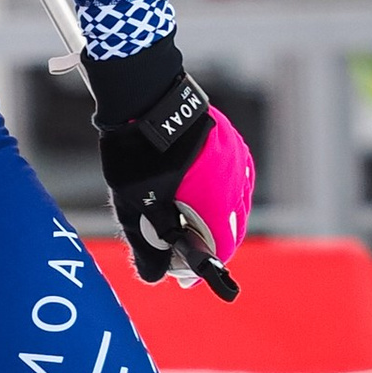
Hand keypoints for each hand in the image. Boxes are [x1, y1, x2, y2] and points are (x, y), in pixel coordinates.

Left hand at [84, 40, 253, 301]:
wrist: (144, 96)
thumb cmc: (137, 154)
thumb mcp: (134, 206)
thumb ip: (146, 246)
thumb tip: (153, 276)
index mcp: (218, 202)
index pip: (220, 249)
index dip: (200, 267)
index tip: (182, 275)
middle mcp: (236, 182)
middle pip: (228, 227)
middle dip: (204, 241)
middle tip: (176, 247)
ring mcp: (237, 159)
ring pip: (231, 201)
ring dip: (209, 215)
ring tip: (179, 216)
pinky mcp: (231, 142)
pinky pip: (230, 177)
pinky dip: (213, 190)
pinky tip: (190, 189)